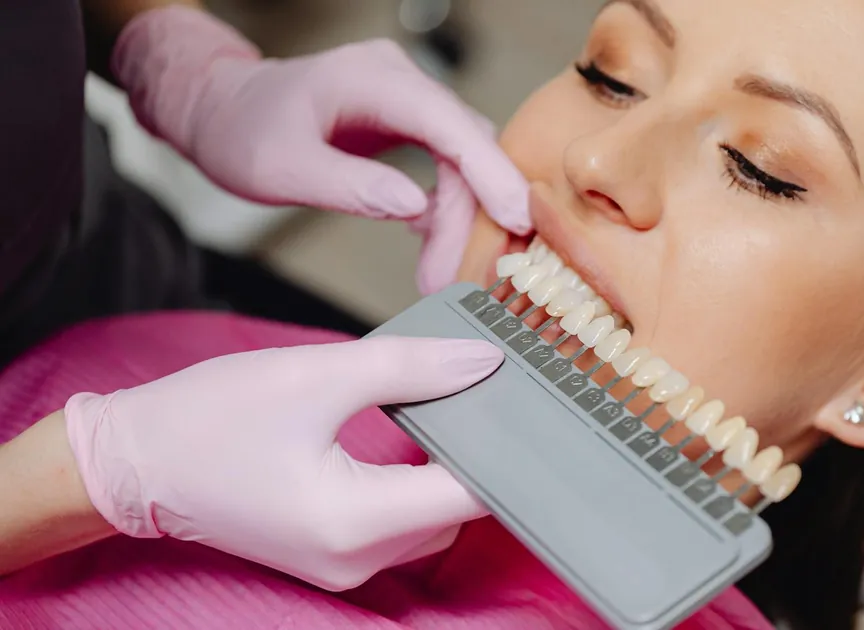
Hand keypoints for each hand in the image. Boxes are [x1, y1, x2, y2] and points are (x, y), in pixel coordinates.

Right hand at [65, 336, 502, 590]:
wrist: (132, 462)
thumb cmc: (210, 419)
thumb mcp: (316, 374)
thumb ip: (409, 367)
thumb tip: (484, 362)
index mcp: (355, 522)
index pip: (471, 496)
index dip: (506, 449)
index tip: (528, 404)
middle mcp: (357, 559)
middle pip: (459, 512)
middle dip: (481, 455)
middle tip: (498, 393)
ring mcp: (344, 565)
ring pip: (433, 520)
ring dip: (450, 471)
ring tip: (460, 407)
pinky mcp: (332, 554)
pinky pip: (401, 524)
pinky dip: (419, 484)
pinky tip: (421, 436)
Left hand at [112, 6, 529, 293]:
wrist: (223, 113)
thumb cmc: (242, 131)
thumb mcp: (281, 165)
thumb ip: (348, 184)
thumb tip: (415, 207)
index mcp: (374, 79)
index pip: (450, 123)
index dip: (489, 171)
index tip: (515, 220)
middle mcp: (403, 84)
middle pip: (466, 148)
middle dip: (474, 215)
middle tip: (457, 279)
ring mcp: (410, 106)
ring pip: (464, 165)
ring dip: (463, 224)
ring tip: (440, 279)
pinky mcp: (410, 130)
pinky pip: (449, 173)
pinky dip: (448, 216)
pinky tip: (432, 252)